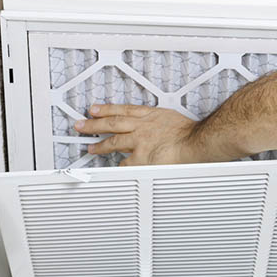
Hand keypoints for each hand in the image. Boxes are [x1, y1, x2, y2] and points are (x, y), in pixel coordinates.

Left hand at [75, 104, 200, 165]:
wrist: (195, 142)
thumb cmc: (190, 132)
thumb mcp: (172, 117)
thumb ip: (160, 121)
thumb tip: (158, 125)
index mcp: (150, 115)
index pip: (122, 110)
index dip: (106, 109)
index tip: (95, 110)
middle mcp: (141, 127)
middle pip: (112, 123)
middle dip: (93, 124)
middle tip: (81, 125)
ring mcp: (139, 142)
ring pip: (113, 142)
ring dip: (100, 146)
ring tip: (91, 148)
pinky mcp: (140, 158)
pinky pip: (125, 163)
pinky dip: (120, 165)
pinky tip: (115, 167)